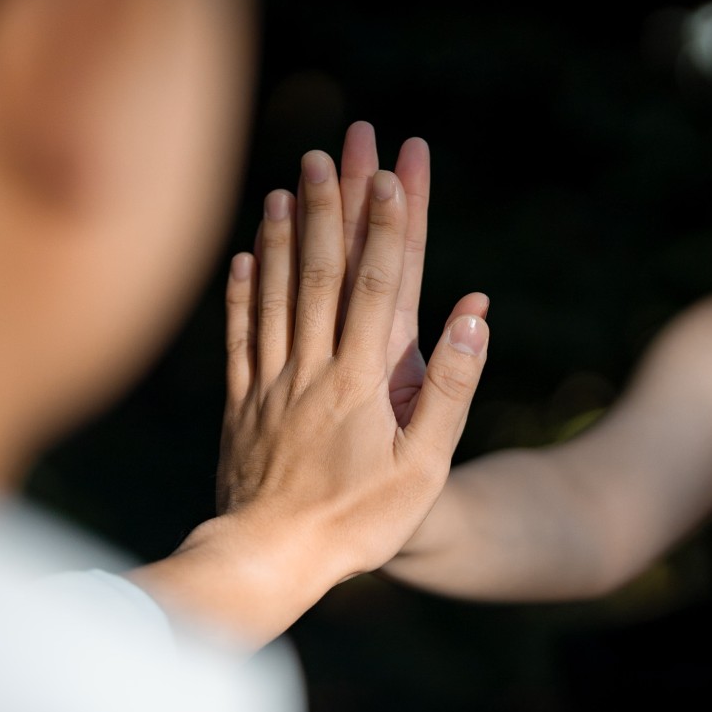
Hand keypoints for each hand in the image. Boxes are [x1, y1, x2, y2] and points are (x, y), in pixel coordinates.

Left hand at [130, 139, 488, 648]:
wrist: (270, 559)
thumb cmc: (357, 521)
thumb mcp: (423, 467)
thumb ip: (449, 388)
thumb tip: (473, 316)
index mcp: (361, 380)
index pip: (379, 286)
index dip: (386, 227)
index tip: (391, 174)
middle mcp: (312, 368)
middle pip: (322, 273)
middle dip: (329, 208)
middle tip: (328, 152)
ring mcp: (270, 383)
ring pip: (276, 294)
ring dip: (282, 237)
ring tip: (283, 187)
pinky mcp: (240, 404)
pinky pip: (238, 337)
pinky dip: (240, 294)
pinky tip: (241, 259)